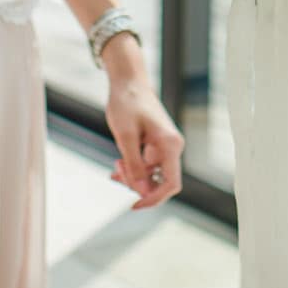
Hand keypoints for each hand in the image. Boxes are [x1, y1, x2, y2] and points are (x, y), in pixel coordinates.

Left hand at [102, 41, 184, 209]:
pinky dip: (133, 168)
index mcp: (170, 144)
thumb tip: (141, 191)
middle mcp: (172, 147)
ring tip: (115, 163)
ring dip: (132, 175)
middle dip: (136, 183)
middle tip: (116, 169)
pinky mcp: (157, 146)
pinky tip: (118, 165)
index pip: (171, 184)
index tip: (134, 205)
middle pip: (159, 182)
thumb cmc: (126, 103)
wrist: (128, 82)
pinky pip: (147, 166)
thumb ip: (134, 165)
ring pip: (151, 176)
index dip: (154, 199)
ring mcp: (166, 147)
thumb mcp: (125, 136)